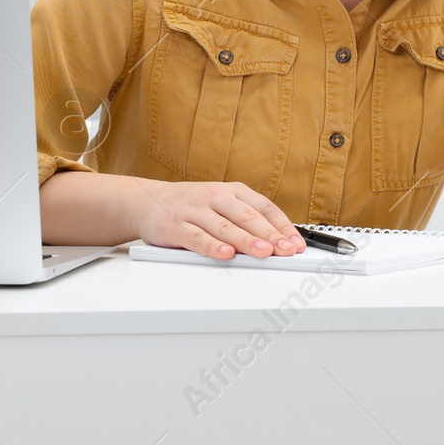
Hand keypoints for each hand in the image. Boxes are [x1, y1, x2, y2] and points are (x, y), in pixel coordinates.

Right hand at [132, 179, 307, 260]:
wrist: (147, 200)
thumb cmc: (191, 206)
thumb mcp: (221, 204)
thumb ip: (246, 221)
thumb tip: (278, 242)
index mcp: (231, 191)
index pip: (263, 207)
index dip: (282, 226)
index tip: (296, 243)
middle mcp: (215, 197)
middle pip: (247, 216)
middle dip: (269, 234)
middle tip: (286, 249)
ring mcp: (195, 210)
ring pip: (224, 227)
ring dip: (246, 241)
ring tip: (264, 253)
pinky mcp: (176, 225)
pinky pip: (196, 237)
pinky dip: (212, 246)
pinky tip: (225, 254)